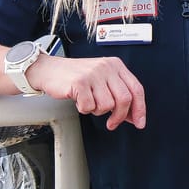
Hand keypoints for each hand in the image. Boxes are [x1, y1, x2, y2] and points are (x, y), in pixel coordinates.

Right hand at [29, 55, 145, 129]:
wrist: (49, 70)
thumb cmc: (76, 77)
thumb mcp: (102, 80)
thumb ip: (118, 94)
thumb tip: (134, 116)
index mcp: (116, 65)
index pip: (136, 89)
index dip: (140, 108)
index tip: (139, 122)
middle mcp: (107, 67)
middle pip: (125, 99)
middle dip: (119, 116)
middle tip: (112, 123)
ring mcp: (93, 74)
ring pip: (107, 105)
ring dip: (97, 110)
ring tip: (89, 101)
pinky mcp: (80, 82)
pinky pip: (89, 107)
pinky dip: (83, 109)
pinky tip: (79, 100)